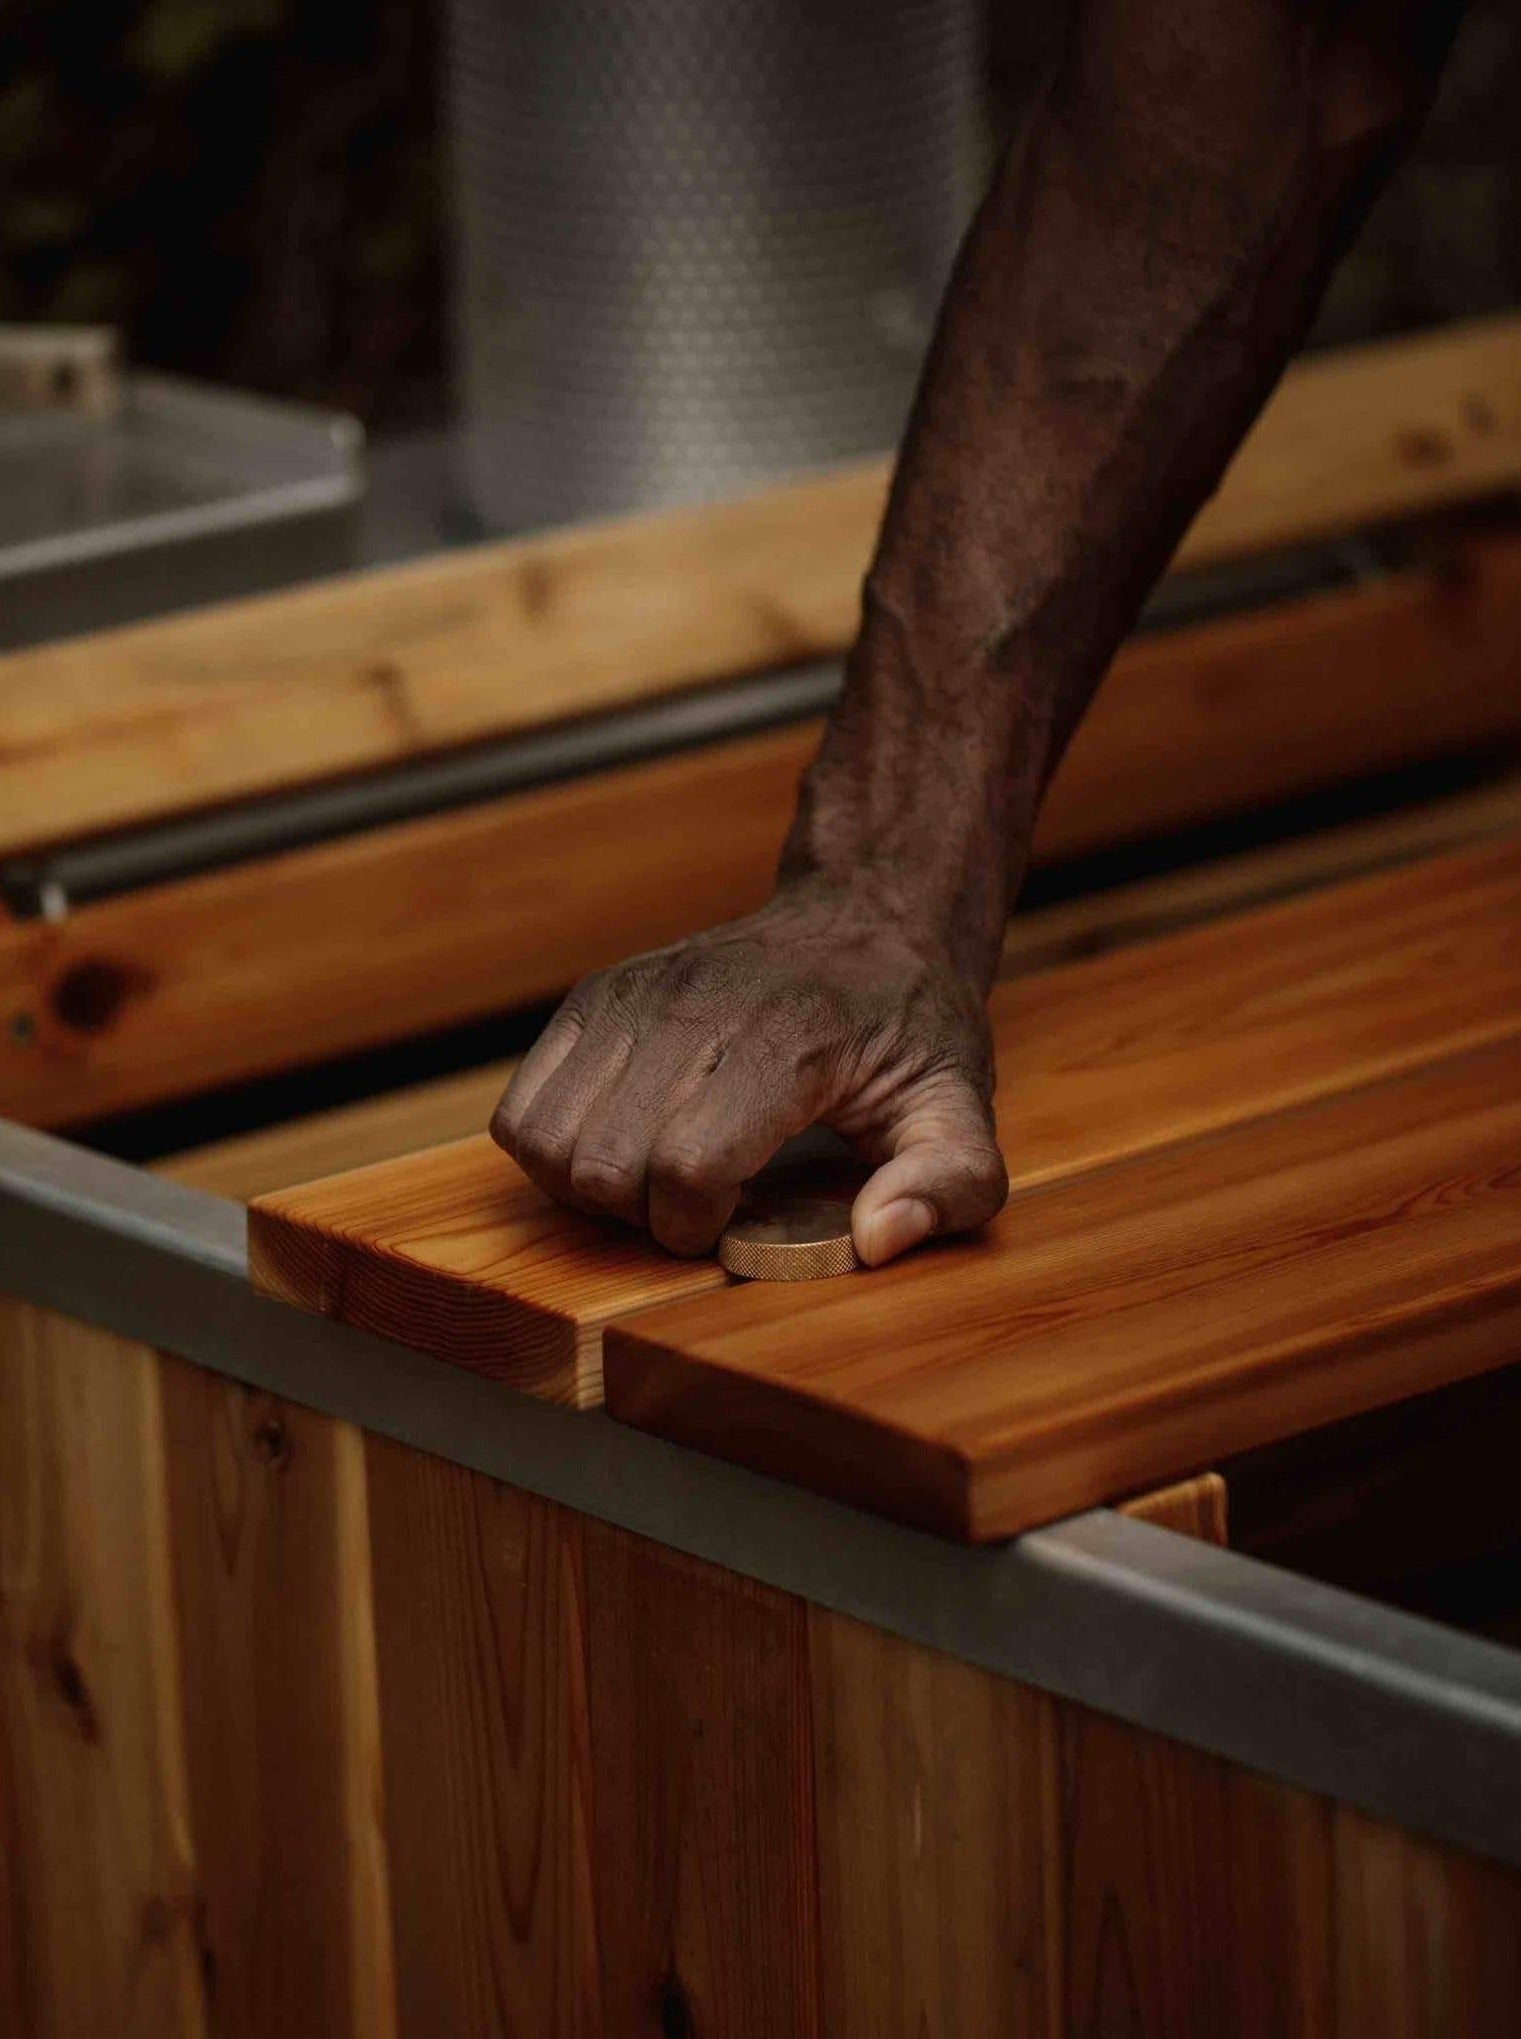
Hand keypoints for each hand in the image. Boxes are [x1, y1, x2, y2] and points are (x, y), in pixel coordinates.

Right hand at [491, 884, 1008, 1264]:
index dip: (699, 1225)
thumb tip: (878, 1239)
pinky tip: (624, 1144)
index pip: (685, 1166)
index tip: (739, 1217)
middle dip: (642, 1216)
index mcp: (783, 1044)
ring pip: (545, 1140)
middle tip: (700, 1202)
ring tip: (657, 1177)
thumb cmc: (909, 1025)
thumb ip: (947, 1185)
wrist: (867, 919)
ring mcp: (633, 996)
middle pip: (602, 1165)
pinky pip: (520, 1107)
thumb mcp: (957, 1107)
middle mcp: (692, 1009)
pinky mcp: (596, 996)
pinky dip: (553, 1148)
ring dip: (590, 1187)